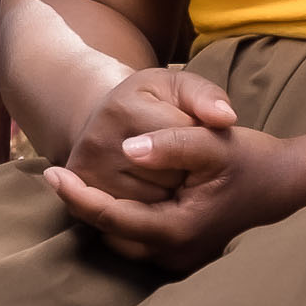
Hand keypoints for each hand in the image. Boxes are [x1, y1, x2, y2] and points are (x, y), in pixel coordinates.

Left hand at [45, 121, 305, 271]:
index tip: (50, 172)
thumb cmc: (253, 160)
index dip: (77, 195)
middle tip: (59, 176)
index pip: (110, 218)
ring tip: (80, 185)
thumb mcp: (213, 143)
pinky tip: (115, 196)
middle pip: (111, 235)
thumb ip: (171, 145)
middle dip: (85, 207)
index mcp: (178, 231)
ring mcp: (182, 262)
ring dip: (103, 216)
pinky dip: (124, 221)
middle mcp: (177, 255)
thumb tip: (128, 148)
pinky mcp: (187, 257)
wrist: (293, 184)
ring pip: (123, 243)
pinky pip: (141, 242)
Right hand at [58, 65, 243, 204]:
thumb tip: (225, 119)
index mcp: (121, 110)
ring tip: (161, 168)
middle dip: (185, 168)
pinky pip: (138, 218)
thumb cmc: (151, 103)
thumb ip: (207, 97)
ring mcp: (88, 176)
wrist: (105, 124)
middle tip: (175, 153)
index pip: (182, 140)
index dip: (197, 139)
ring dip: (171, 192)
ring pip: (157, 202)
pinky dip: (153, 209)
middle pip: (171, 176)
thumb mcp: (180, 87)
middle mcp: (97, 143)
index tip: (189, 129)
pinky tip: (149, 186)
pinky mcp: (80, 202)